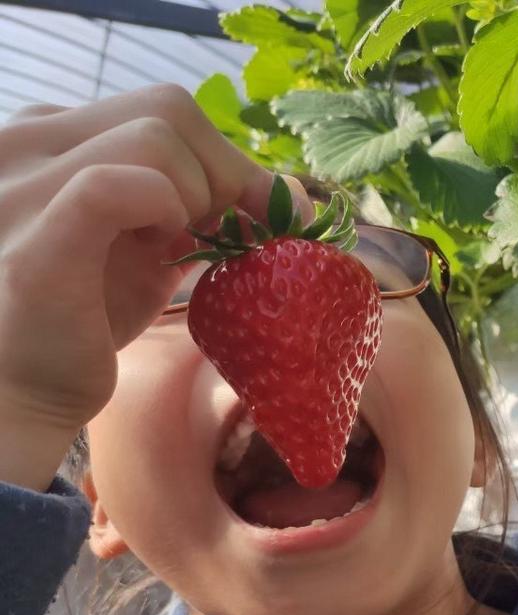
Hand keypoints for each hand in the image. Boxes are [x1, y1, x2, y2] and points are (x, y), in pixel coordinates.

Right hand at [0, 85, 310, 488]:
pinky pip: (114, 187)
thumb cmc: (79, 321)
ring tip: (171, 253)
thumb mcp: (141, 245)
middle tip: (225, 238)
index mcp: (44, 138)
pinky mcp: (37, 247)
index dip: (224, 160)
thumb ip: (192, 207)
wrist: (17, 397)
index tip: (252, 215)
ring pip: (155, 139)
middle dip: (224, 175)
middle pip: (167, 111)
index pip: (161, 110)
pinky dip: (165, 209)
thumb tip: (286, 194)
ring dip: (196, 200)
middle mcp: (20, 144)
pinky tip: (160, 249)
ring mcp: (18, 189)